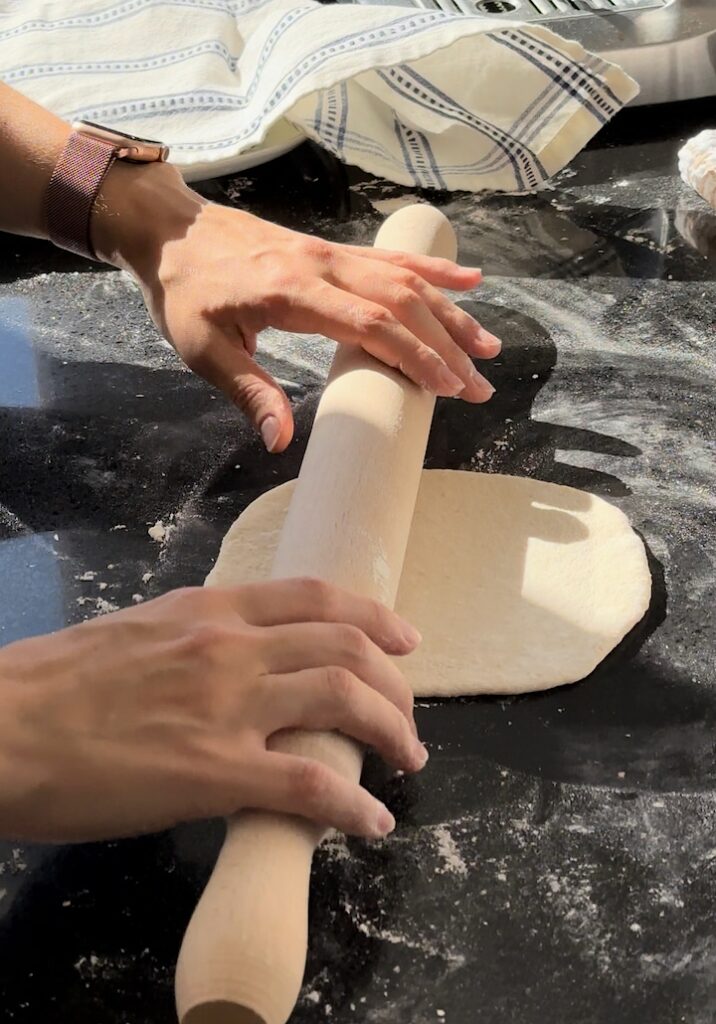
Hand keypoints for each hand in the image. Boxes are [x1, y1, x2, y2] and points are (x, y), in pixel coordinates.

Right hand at [0, 579, 426, 842]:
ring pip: (344, 702)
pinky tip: (370, 821)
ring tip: (407, 761)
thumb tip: (240, 658)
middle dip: (395, 684)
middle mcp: (230, 646)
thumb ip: (198, 639)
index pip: (316, 597)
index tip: (405, 639)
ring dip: (392, 734)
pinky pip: (310, 784)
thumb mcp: (138, 632)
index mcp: (210, 609)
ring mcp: (227, 705)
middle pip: (347, 648)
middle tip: (408, 716)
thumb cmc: (53, 683)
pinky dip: (353, 804)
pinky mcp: (214, 772)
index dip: (374, 616)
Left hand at [93, 162, 499, 452]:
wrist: (171, 231)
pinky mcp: (333, 249)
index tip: (450, 388)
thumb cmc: (184, 294)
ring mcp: (332, 253)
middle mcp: (322, 265)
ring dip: (452, 312)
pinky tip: (470, 278)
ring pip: (406, 278)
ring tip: (489, 345)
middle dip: (448, 344)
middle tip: (481, 384)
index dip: (416, 356)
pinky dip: (434, 267)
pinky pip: (392, 257)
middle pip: (403, 302)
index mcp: (293, 291)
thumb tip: (282, 441)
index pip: (372, 324)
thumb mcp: (204, 350)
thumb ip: (248, 392)